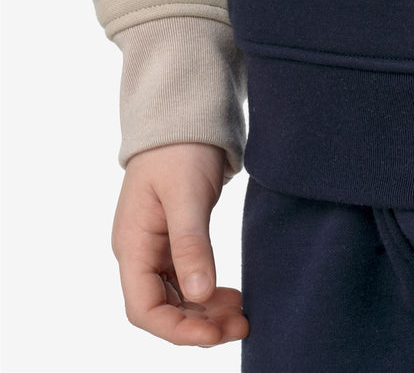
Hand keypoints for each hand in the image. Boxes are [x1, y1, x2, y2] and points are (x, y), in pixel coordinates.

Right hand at [110, 142, 248, 347]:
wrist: (185, 117)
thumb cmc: (180, 149)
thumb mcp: (186, 195)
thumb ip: (191, 244)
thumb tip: (200, 294)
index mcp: (133, 245)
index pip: (144, 308)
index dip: (177, 329)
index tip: (214, 335)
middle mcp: (141, 252)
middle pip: (163, 308)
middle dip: (199, 325)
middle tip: (242, 326)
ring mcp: (158, 247)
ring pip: (178, 296)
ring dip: (206, 312)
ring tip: (242, 316)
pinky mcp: (177, 238)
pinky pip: (189, 278)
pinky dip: (209, 292)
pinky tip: (232, 295)